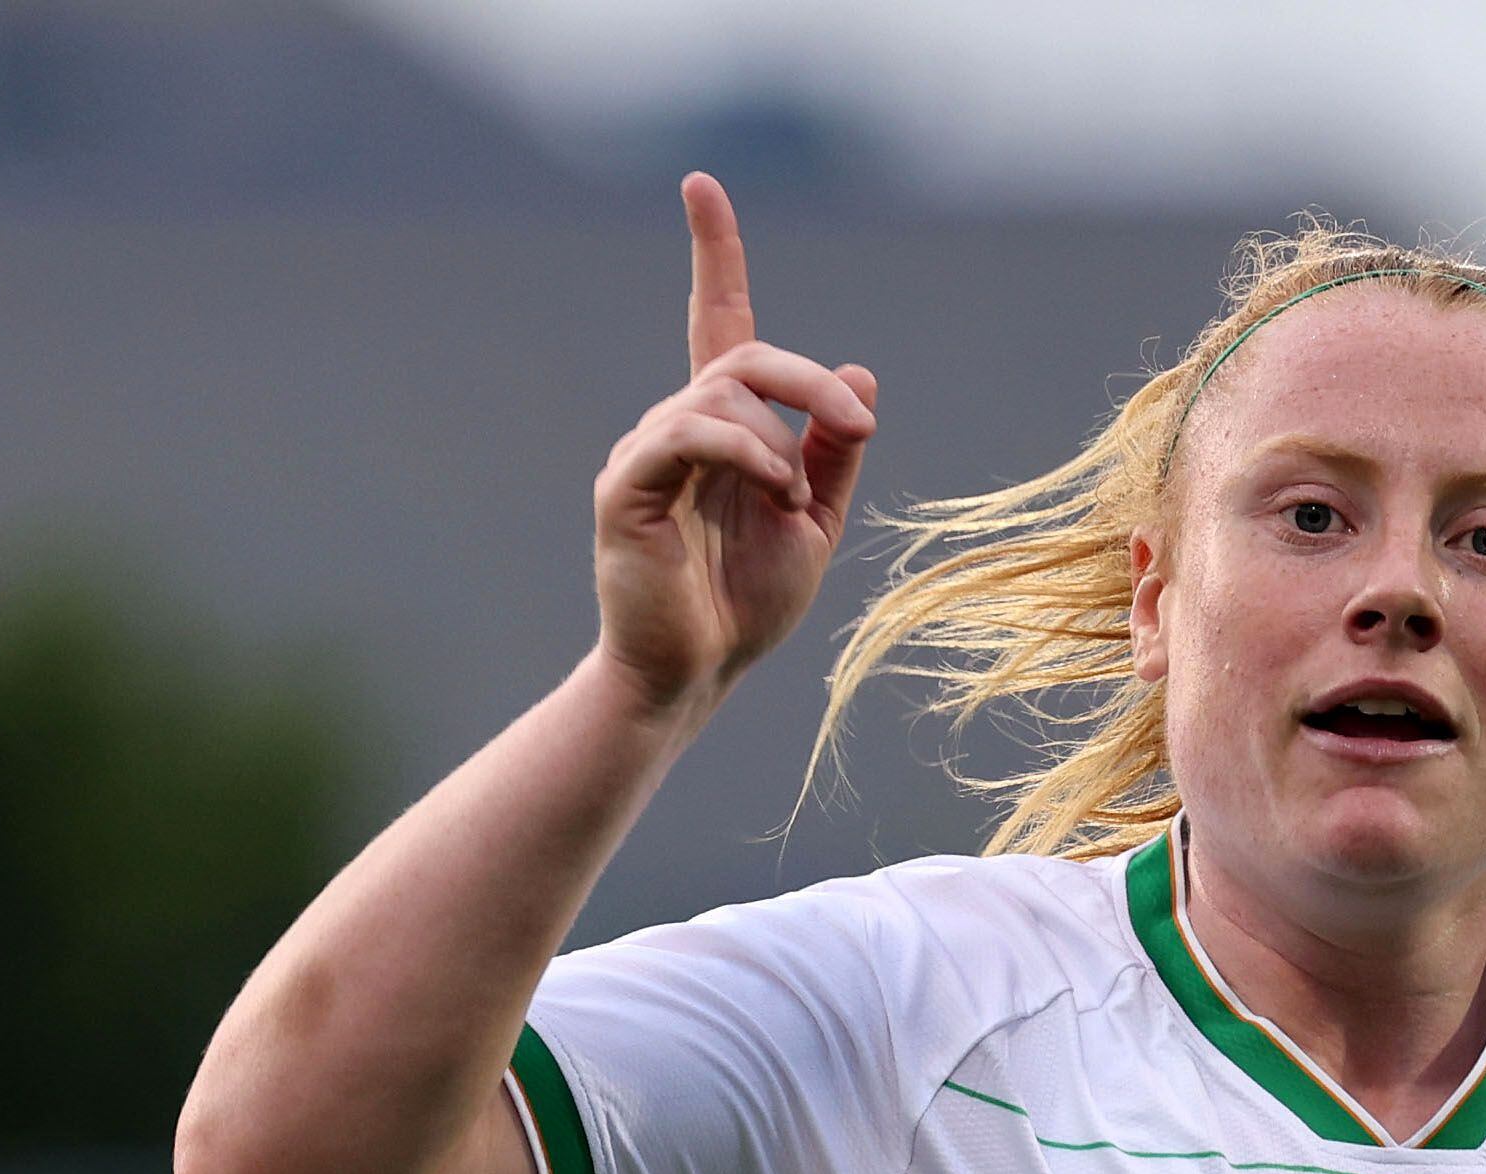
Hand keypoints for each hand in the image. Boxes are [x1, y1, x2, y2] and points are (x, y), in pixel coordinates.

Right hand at [589, 171, 877, 716]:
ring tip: (795, 503)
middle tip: (860, 426)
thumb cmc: (746, 604)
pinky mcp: (624, 486)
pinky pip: (687, 434)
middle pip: (744, 356)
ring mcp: (644, 451)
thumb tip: (861, 369)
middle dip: (810, 382)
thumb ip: (836, 450)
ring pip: (722, 395)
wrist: (697, 675)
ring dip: (780, 444)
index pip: (716, 321)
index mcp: (722, 429)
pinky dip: (744, 454)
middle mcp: (676, 425)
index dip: (712, 255)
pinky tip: (775, 496)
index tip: (701, 185)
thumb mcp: (817, 521)